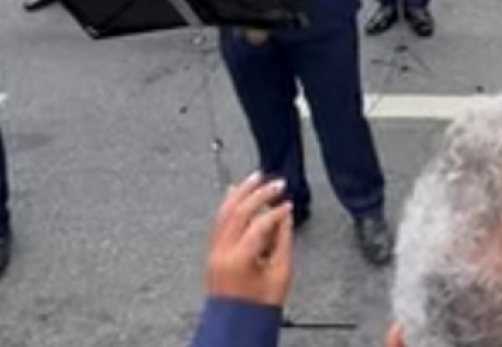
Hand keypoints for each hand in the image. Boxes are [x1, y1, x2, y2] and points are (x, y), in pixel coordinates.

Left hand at [204, 172, 293, 306]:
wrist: (236, 323)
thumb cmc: (259, 305)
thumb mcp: (281, 273)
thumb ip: (283, 240)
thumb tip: (285, 216)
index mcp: (239, 258)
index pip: (260, 223)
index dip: (277, 212)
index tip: (289, 205)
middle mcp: (222, 251)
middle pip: (238, 211)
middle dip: (259, 193)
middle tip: (277, 183)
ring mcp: (214, 251)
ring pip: (224, 212)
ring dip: (241, 192)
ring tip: (256, 177)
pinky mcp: (212, 252)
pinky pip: (218, 221)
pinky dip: (228, 204)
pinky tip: (234, 192)